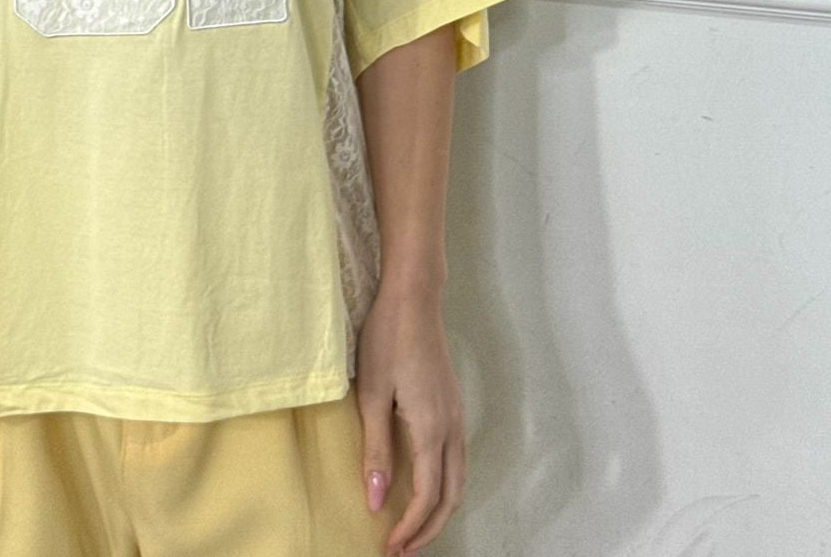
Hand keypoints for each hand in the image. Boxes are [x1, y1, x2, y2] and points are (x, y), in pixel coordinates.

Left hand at [355, 277, 466, 555]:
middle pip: (450, 496)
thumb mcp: (372, 394)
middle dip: (429, 529)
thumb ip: (377, 450)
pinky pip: (457, 460)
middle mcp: (452, 428)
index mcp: (432, 429)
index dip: (410, 528)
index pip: (427, 497)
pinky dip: (445, 486)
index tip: (389, 548)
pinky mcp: (452, 405)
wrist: (413, 298)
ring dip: (439, 510)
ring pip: (458, 480)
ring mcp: (456, 416)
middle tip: (403, 550)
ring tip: (414, 529)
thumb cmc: (387, 339)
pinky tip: (425, 487)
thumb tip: (377, 501)